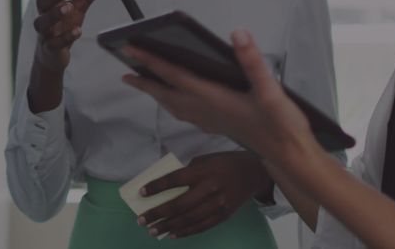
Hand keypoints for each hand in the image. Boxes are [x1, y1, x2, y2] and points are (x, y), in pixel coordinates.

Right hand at [32, 0, 105, 71]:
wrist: (54, 55)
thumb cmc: (65, 24)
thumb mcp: (80, 6)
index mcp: (50, 3)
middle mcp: (44, 15)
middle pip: (43, 1)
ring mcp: (45, 33)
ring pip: (43, 22)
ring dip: (55, 14)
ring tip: (69, 7)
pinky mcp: (49, 48)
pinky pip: (54, 43)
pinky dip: (65, 37)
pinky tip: (77, 31)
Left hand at [122, 29, 319, 163]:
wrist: (289, 154)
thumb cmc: (280, 123)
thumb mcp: (270, 89)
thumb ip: (252, 60)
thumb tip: (237, 33)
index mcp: (212, 97)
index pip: (174, 74)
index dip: (151, 60)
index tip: (130, 48)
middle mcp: (205, 110)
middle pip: (165, 93)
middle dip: (144, 81)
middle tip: (124, 72)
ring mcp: (209, 120)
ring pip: (173, 106)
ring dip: (157, 94)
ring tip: (145, 84)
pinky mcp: (216, 125)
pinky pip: (184, 113)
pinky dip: (173, 103)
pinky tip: (178, 102)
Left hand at [136, 151, 272, 238]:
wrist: (253, 173)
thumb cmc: (223, 163)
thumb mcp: (204, 160)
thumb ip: (187, 172)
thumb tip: (166, 188)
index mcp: (203, 170)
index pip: (175, 179)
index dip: (157, 186)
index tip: (141, 192)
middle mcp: (211, 188)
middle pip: (179, 204)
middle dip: (158, 213)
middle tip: (142, 220)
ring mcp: (218, 204)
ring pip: (189, 219)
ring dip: (168, 227)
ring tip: (153, 231)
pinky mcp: (224, 215)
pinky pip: (201, 227)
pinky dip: (185, 232)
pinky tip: (172, 235)